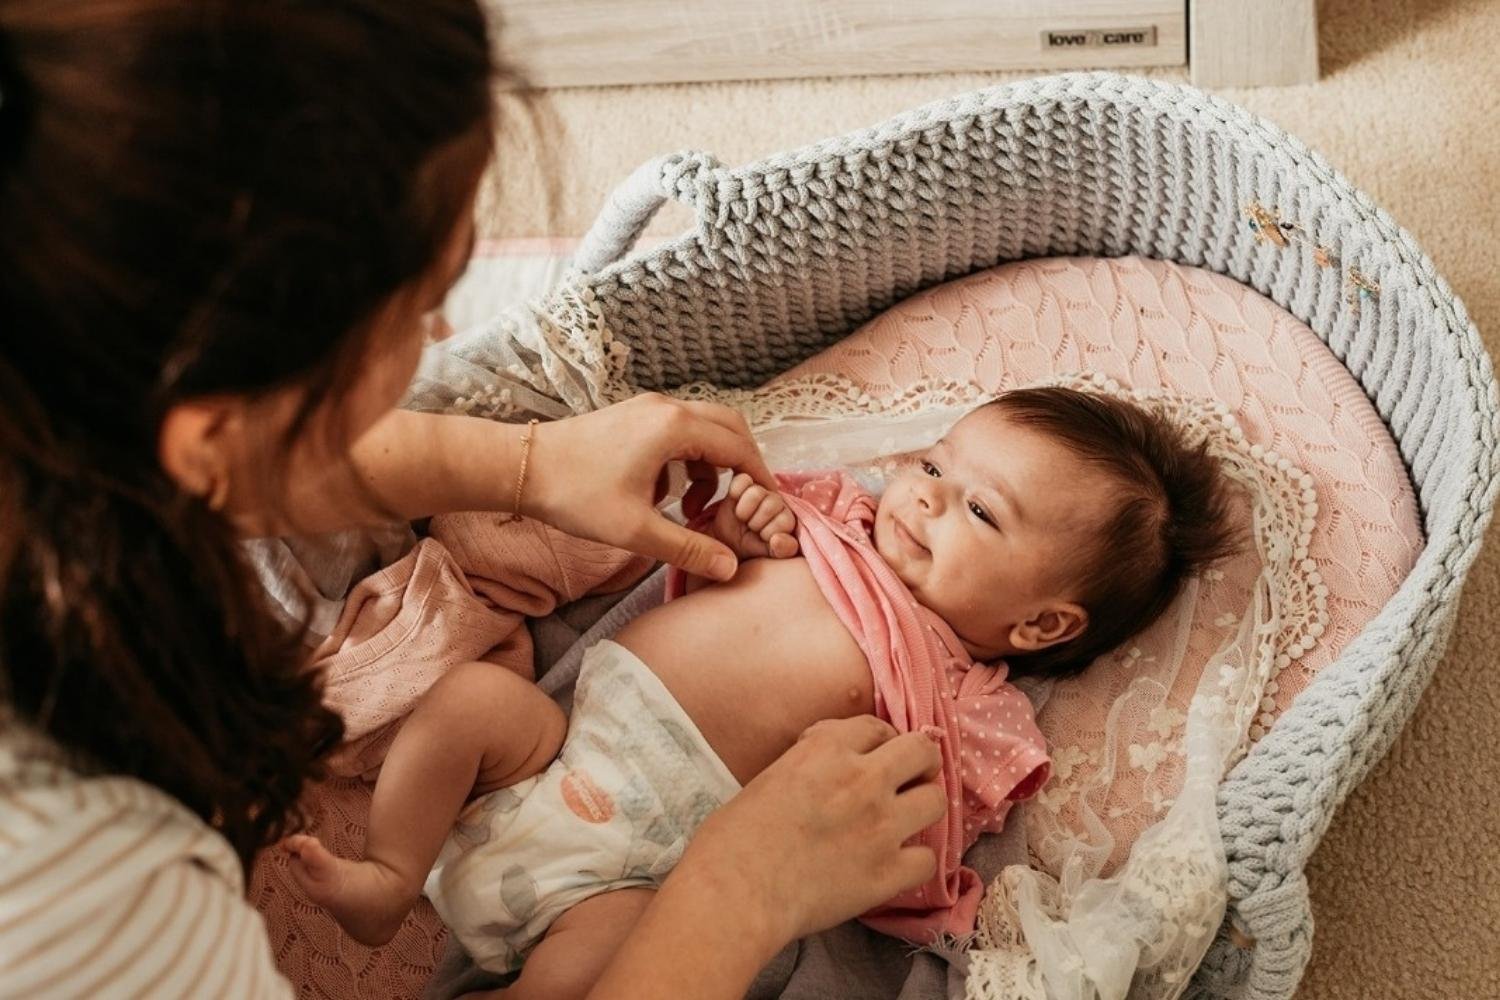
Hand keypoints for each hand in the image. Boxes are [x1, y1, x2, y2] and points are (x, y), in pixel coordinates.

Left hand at [523, 394, 775, 581]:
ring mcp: (649, 408)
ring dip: (713, 465)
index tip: (768, 508)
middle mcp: (667, 408)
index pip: (740, 447)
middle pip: (730, 428)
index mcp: (674, 427)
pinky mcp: (634, 416)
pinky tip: (666, 495)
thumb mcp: (634, 530)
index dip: (760, 479)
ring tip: (695, 509)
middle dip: (743, 466)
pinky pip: (679, 431)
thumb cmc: (574, 494)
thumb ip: (687, 548)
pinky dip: (688, 460)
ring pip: (705, 429)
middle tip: (743, 504)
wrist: (521, 468)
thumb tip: (729, 566)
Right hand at [672, 716, 945, 943]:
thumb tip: (831, 764)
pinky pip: (928, 860)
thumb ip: (811, 762)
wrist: (735, 892)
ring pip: (935, 801)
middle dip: (920, 763)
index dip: (882, 741)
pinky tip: (897, 865)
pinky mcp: (887, 874)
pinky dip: (915, 862)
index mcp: (827, 748)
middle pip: (922, 752)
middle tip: (910, 779)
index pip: (877, 727)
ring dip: (923, 807)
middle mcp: (863, 779)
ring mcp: (880, 826)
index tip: (878, 756)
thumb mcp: (771, 775)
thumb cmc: (733, 837)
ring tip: (906, 821)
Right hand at [712, 473, 798, 559]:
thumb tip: (778, 540)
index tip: (761, 538)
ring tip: (742, 518)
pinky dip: (736, 491)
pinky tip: (734, 501)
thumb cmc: (748, 548)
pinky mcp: (741, 484)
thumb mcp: (767, 553)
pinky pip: (743, 480)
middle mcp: (775, 501)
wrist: (723, 543)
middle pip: (772, 503)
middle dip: (756, 522)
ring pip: (757, 492)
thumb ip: (782, 549)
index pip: (785, 520)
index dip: (770, 532)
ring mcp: (758, 490)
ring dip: (745, 510)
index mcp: (786, 518)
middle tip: (750, 528)